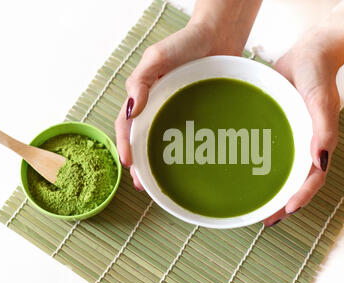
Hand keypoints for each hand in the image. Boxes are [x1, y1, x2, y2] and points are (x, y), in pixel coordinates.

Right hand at [115, 17, 250, 190]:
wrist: (218, 37)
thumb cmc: (185, 43)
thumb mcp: (157, 57)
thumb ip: (141, 80)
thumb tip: (131, 110)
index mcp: (143, 95)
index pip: (127, 124)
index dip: (125, 144)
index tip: (128, 163)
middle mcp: (157, 106)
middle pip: (142, 139)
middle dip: (139, 163)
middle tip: (142, 184)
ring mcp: (177, 111)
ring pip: (162, 142)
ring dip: (157, 163)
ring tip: (159, 183)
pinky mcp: (196, 114)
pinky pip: (186, 135)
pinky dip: (182, 152)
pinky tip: (186, 166)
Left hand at [263, 33, 340, 225]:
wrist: (310, 53)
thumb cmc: (318, 75)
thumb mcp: (322, 100)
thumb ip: (324, 129)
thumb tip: (320, 161)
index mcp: (319, 143)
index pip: (312, 179)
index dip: (301, 197)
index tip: (285, 212)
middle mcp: (306, 144)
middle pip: (295, 181)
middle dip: (282, 202)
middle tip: (265, 219)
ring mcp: (292, 136)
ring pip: (283, 171)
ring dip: (272, 189)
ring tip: (254, 205)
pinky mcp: (280, 126)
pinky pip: (272, 151)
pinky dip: (263, 166)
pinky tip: (246, 170)